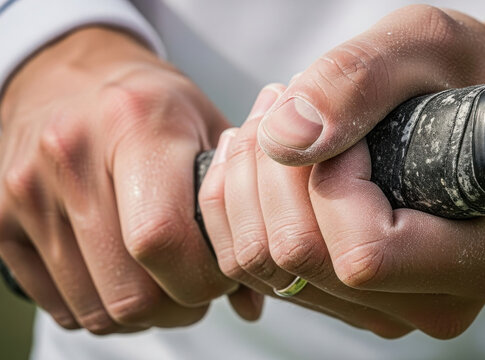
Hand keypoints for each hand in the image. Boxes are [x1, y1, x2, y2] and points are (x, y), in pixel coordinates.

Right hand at [0, 27, 248, 333]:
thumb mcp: (209, 128)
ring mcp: (26, 191)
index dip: (203, 279)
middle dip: (178, 306)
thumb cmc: (153, 105)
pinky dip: (100, 307)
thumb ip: (239, 208)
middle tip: (196, 286)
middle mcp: (70, 157)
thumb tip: (252, 302)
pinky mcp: (0, 219)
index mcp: (134, 126)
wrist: (68, 73)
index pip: (162, 239)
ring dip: (142, 315)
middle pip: (130, 291)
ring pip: (96, 311)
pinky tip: (123, 277)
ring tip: (163, 282)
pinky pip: (58, 306)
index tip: (223, 274)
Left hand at [231, 5, 484, 337]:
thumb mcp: (424, 45)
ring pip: (270, 268)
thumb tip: (282, 140)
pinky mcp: (345, 299)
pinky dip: (241, 210)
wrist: (467, 112)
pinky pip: (260, 271)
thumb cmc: (461, 74)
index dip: (332, 182)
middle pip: (303, 261)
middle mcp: (435, 304)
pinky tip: (259, 159)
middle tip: (281, 99)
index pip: (365, 254)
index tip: (349, 129)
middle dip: (272, 172)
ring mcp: (384, 310)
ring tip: (269, 119)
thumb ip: (357, 82)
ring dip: (249, 186)